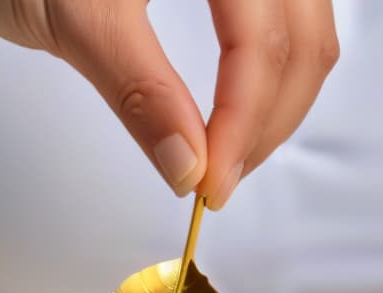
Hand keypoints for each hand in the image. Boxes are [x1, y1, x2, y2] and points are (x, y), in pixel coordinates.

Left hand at [0, 0, 338, 209]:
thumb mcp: (75, 21)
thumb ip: (139, 91)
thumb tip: (189, 165)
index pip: (259, 33)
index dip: (245, 114)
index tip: (214, 181)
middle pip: (300, 37)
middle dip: (267, 121)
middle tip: (221, 181)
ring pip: (308, 35)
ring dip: (280, 106)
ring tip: (230, 159)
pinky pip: (294, 26)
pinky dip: (274, 79)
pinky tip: (242, 117)